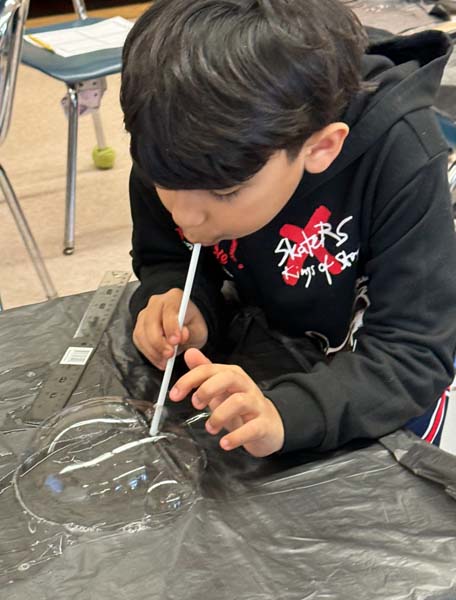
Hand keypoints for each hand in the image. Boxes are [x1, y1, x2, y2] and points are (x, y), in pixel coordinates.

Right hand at [133, 288, 207, 369]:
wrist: (186, 327)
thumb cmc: (192, 326)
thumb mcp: (199, 330)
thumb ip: (191, 332)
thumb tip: (182, 334)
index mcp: (174, 298)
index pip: (169, 310)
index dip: (171, 326)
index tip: (176, 341)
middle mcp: (157, 303)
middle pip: (151, 321)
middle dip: (159, 341)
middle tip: (169, 355)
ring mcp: (145, 314)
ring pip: (142, 332)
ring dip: (153, 350)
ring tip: (165, 361)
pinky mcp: (139, 327)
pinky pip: (138, 340)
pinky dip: (148, 353)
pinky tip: (159, 360)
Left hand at [169, 349, 284, 457]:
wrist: (269, 425)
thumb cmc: (241, 407)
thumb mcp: (220, 388)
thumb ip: (204, 372)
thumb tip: (189, 354)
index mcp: (232, 375)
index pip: (209, 369)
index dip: (189, 380)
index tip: (174, 394)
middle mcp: (245, 386)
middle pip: (227, 378)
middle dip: (207, 390)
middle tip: (195, 405)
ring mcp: (256, 405)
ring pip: (239, 402)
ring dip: (219, 416)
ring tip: (210, 428)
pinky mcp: (264, 424)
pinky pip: (252, 428)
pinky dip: (236, 437)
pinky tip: (224, 443)